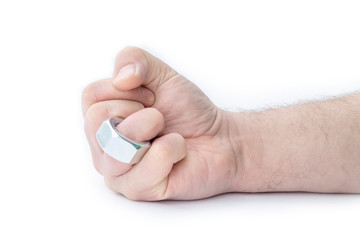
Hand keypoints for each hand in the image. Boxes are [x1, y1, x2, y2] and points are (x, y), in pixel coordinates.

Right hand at [82, 47, 241, 199]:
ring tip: (168, 132)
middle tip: (160, 117)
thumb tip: (120, 78)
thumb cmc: (188, 111)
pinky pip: (143, 171)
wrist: (220, 138)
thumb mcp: (162, 74)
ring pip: (115, 148)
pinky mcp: (139, 190)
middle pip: (96, 121)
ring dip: (151, 129)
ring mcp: (118, 172)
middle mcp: (104, 147)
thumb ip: (134, 59)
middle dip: (139, 111)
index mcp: (104, 119)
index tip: (152, 98)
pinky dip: (170, 151)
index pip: (91, 96)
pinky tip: (177, 152)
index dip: (127, 90)